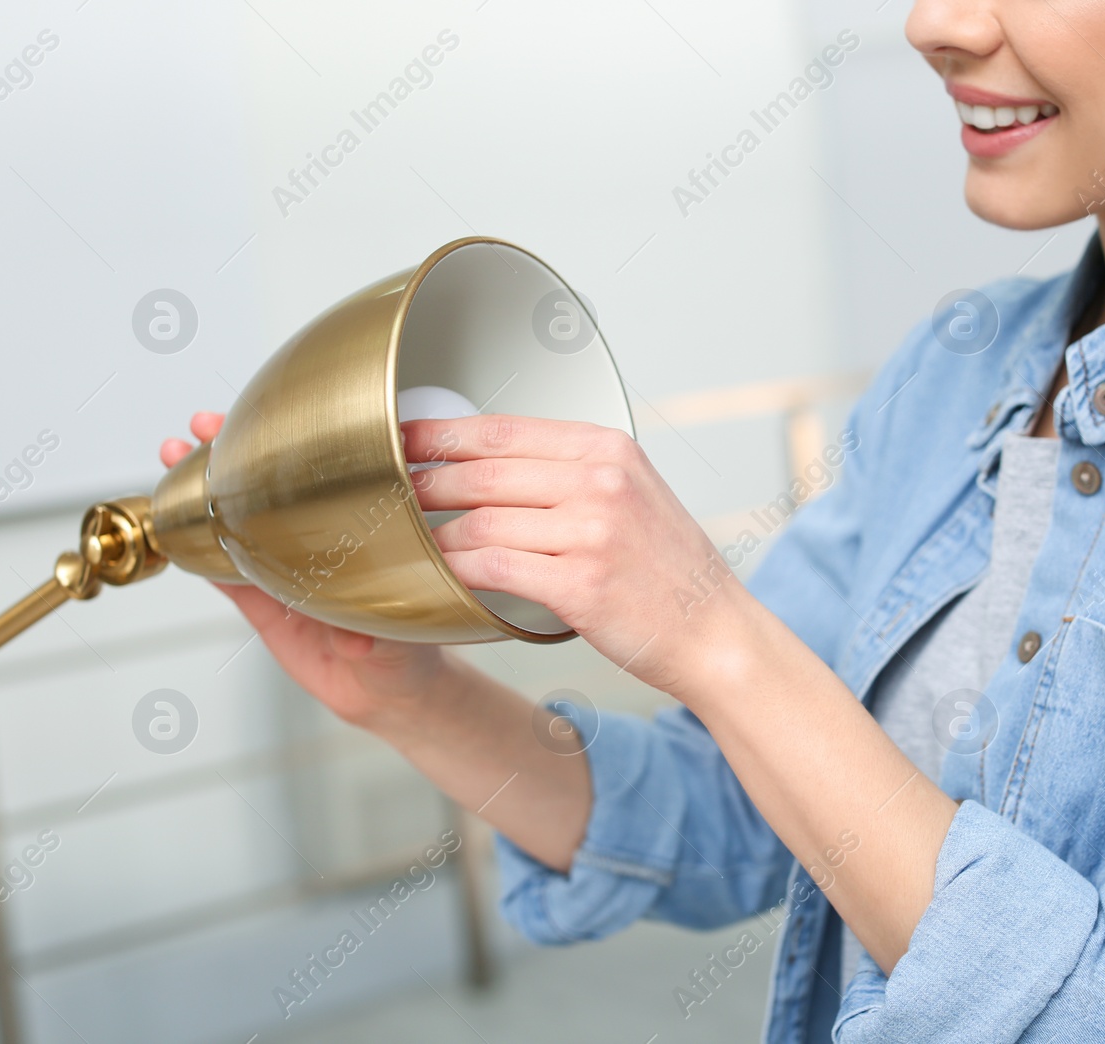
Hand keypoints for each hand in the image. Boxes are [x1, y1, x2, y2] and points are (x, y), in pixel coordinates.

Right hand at [161, 413, 460, 732]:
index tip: (271, 423)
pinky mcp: (263, 605)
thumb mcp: (400, 634)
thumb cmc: (412, 647)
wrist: (390, 693)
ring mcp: (286, 571)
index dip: (290, 451)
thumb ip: (372, 633)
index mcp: (357, 535)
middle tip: (202, 429)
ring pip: (237, 523)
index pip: (319, 484)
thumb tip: (354, 639)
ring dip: (202, 491)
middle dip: (232, 453)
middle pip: (269, 492)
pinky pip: (224, 573)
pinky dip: (196, 549)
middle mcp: (317, 545)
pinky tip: (172, 526)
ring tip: (174, 456)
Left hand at [401, 415, 756, 696]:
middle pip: (482, 472)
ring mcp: (592, 532)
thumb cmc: (669, 572)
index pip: (504, 429)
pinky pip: (493, 568)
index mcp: (609, 450)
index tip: (400, 438)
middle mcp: (601, 482)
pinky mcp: (580, 585)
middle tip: (389, 494)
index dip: (441, 434)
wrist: (715, 633)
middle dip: (424, 482)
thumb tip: (494, 464)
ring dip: (434, 535)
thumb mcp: (635, 495)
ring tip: (411, 543)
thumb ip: (575, 473)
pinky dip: (457, 571)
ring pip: (480, 522)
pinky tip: (440, 577)